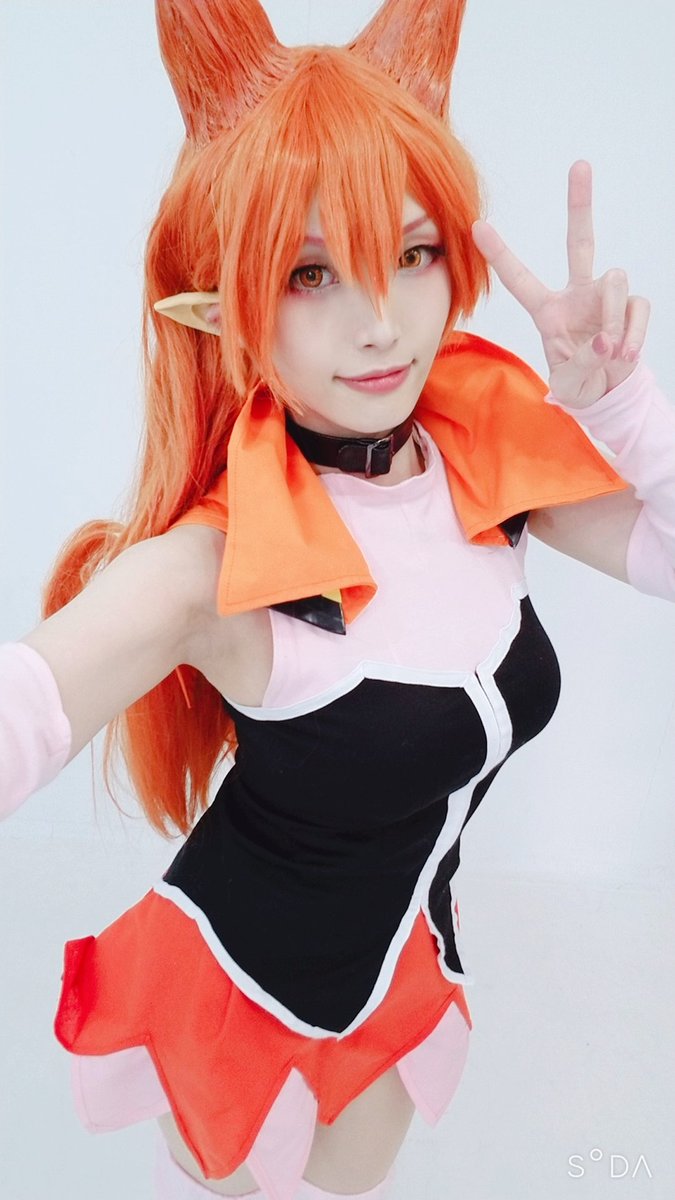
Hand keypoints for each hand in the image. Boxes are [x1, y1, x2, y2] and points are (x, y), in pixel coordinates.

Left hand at [471, 161, 650, 406]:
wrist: (608, 393)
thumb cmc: (578, 383)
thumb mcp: (567, 384)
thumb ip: (580, 364)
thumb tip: (604, 342)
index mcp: (547, 311)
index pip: (519, 279)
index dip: (499, 254)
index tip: (477, 226)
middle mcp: (576, 295)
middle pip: (581, 241)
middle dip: (580, 204)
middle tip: (580, 164)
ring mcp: (605, 298)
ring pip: (614, 279)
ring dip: (611, 318)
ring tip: (608, 352)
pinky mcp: (631, 306)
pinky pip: (636, 308)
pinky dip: (632, 334)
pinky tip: (623, 355)